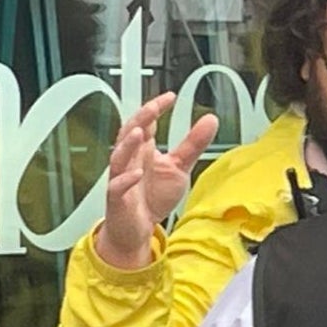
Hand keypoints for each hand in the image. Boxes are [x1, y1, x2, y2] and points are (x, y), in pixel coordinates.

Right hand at [95, 93, 218, 269]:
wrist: (138, 229)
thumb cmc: (153, 196)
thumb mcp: (179, 167)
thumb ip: (193, 144)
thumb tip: (210, 119)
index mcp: (143, 150)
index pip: (146, 123)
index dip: (154, 108)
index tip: (170, 96)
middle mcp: (130, 160)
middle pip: (129, 133)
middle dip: (140, 119)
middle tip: (153, 108)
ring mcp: (121, 178)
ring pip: (119, 157)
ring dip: (128, 145)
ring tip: (140, 132)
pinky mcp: (117, 199)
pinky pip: (116, 186)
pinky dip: (125, 179)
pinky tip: (135, 173)